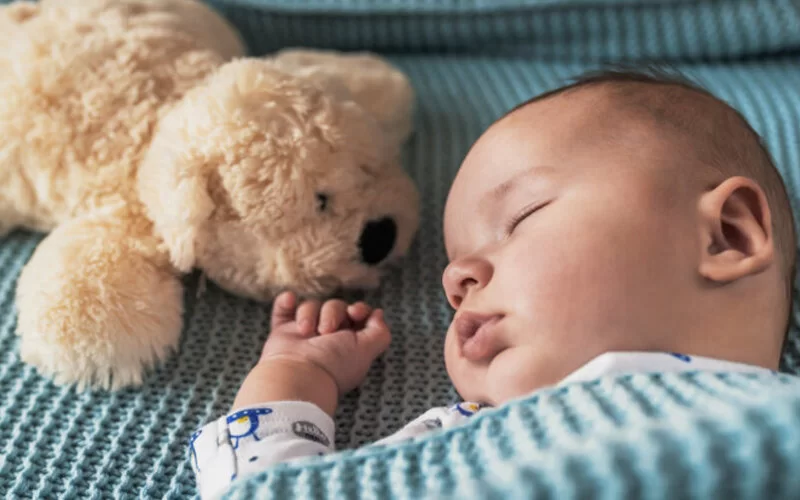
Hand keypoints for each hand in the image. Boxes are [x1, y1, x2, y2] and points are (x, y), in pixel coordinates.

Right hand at [232, 292, 390, 414]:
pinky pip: (283, 310)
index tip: (354, 312)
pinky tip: (290, 299)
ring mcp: (304, 334)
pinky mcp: (283, 332)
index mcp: (349, 343)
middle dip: (332, 313)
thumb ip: (380, 333)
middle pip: (335, 306)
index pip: (357, 315)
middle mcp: (327, 338)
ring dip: (309, 313)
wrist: (297, 375)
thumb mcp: (366, 350)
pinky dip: (285, 303)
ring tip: (305, 331)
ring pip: (310, 306)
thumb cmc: (333, 365)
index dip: (359, 309)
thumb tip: (378, 314)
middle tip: (326, 331)